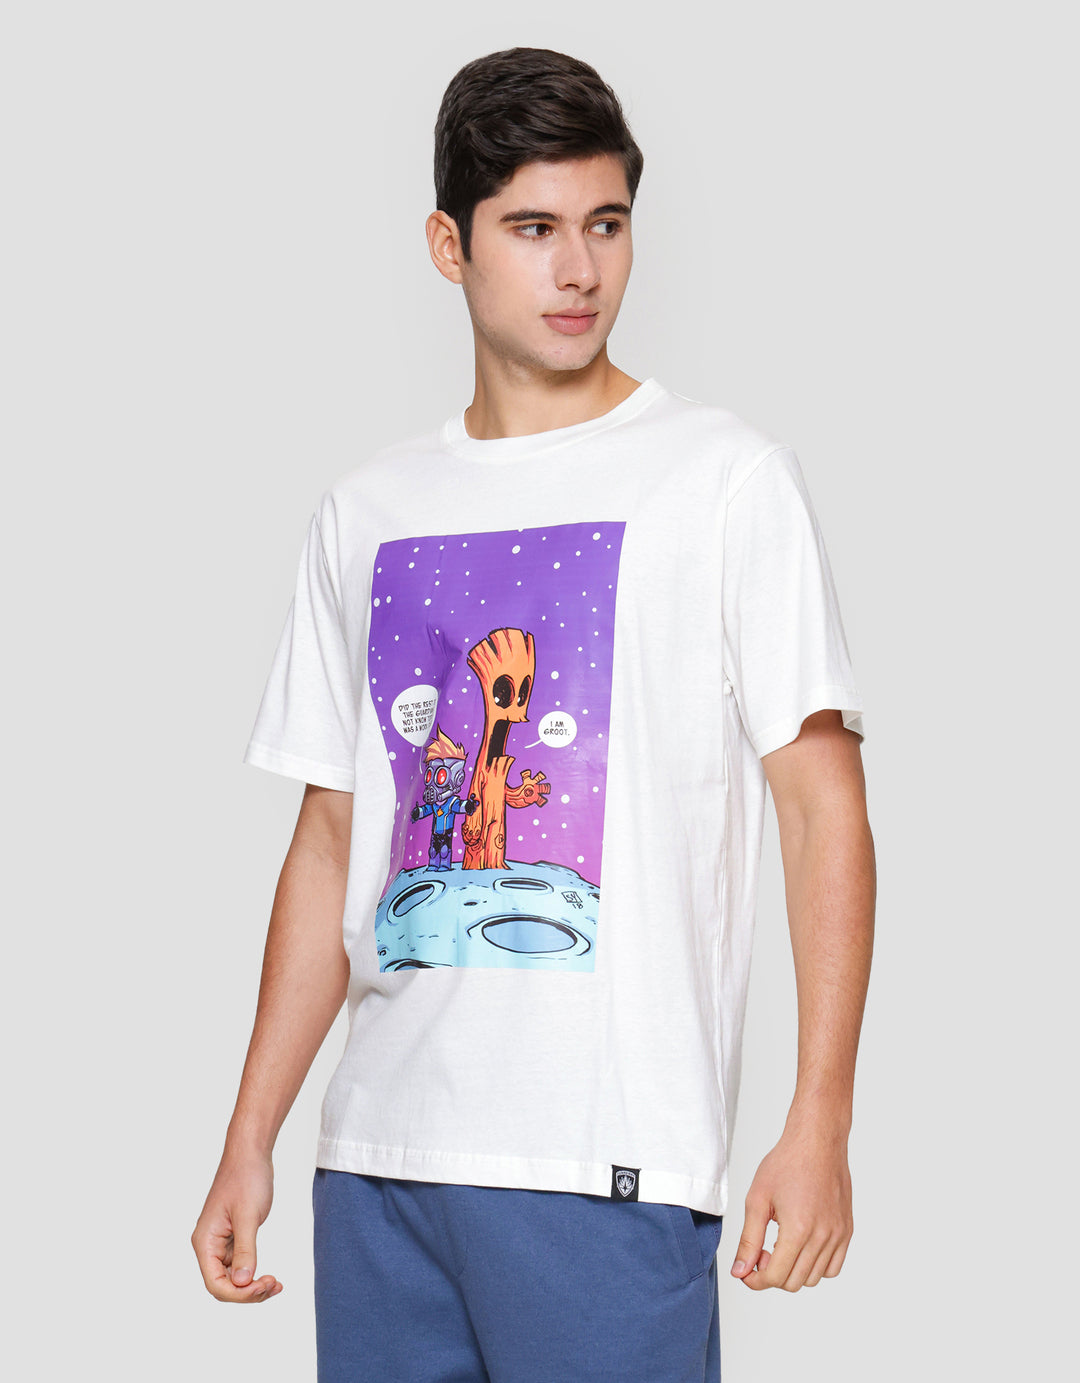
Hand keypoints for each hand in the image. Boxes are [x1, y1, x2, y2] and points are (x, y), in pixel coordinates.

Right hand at [191, 1151, 282, 1302]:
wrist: (250, 1153)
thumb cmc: (246, 1178)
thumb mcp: (248, 1216)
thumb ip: (246, 1250)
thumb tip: (243, 1283)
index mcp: (205, 1241)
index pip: (215, 1283)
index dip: (238, 1294)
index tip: (262, 1287)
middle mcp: (209, 1245)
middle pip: (224, 1285)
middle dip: (248, 1292)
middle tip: (275, 1285)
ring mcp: (221, 1242)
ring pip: (234, 1278)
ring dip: (253, 1286)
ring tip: (276, 1285)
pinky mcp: (234, 1237)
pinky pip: (241, 1265)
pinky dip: (255, 1273)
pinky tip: (271, 1278)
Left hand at [730, 1123, 852, 1290]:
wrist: (817, 1142)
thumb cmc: (786, 1163)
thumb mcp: (757, 1199)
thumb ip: (748, 1240)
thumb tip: (741, 1271)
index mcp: (798, 1229)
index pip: (776, 1277)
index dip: (755, 1280)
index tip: (746, 1270)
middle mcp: (822, 1237)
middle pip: (794, 1283)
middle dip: (772, 1275)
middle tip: (762, 1252)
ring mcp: (838, 1235)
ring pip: (813, 1278)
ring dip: (793, 1271)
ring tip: (781, 1245)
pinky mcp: (846, 1231)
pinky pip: (833, 1267)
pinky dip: (816, 1266)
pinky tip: (801, 1246)